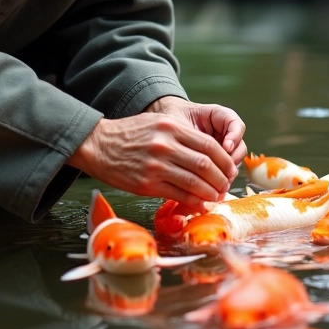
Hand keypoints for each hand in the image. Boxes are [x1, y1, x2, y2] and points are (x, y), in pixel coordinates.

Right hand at [67, 98, 245, 210]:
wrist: (98, 145)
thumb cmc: (130, 135)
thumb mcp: (157, 124)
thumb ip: (182, 137)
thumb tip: (210, 156)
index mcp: (171, 127)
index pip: (209, 146)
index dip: (225, 161)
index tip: (230, 170)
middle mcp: (165, 145)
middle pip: (205, 165)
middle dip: (221, 179)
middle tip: (226, 186)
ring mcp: (156, 166)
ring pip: (194, 182)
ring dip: (210, 193)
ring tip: (216, 196)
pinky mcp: (146, 184)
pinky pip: (177, 195)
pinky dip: (193, 202)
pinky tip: (200, 204)